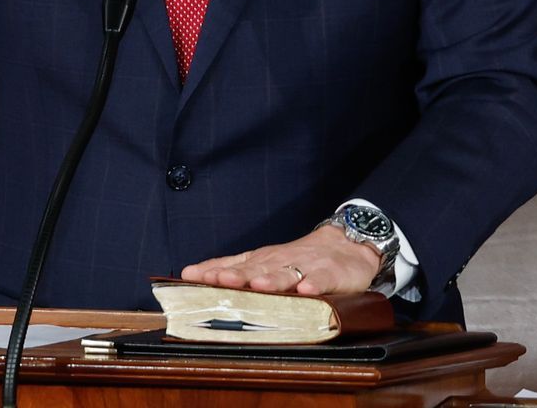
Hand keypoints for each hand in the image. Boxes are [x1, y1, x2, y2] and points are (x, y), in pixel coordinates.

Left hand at [180, 224, 383, 296]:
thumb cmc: (300, 259)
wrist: (347, 245)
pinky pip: (322, 280)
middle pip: (257, 269)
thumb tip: (190, 274)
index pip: (234, 264)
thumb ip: (232, 269)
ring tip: (259, 286)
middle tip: (219, 280)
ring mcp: (307, 267)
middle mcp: (281, 262)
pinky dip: (315, 285)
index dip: (213, 271)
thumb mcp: (264, 262)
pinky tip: (307, 291)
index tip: (191, 277)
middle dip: (238, 275)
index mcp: (262, 261)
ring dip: (273, 280)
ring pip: (287, 274)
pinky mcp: (332, 274)